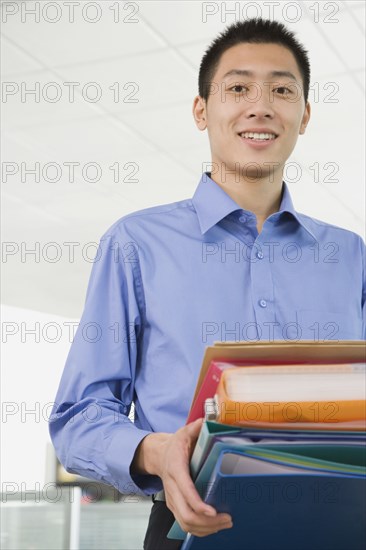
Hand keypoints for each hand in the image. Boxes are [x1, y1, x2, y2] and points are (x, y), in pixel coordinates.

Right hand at [134, 418, 232, 536]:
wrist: (159, 456)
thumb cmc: (175, 446)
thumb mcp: (183, 432)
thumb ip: (195, 427)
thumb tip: (206, 420)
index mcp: (176, 470)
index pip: (185, 491)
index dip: (198, 504)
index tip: (213, 511)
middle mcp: (172, 488)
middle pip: (186, 514)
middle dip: (208, 522)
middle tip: (227, 519)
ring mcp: (172, 500)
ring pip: (185, 523)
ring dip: (206, 529)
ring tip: (225, 523)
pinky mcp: (175, 506)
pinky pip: (185, 524)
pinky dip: (200, 530)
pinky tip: (215, 526)